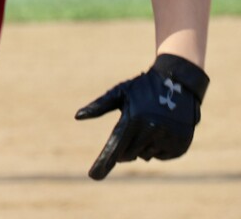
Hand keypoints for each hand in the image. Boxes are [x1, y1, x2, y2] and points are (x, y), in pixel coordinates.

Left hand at [75, 54, 208, 179]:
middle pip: (128, 155)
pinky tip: (161, 129)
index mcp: (134, 118)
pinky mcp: (180, 145)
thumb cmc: (141, 87)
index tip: (93, 176)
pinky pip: (161, 156)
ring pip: (144, 156)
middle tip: (131, 127)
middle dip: (125, 147)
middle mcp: (151, 130)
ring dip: (141, 146)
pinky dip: (157, 147)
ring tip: (149, 123)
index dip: (104, 162)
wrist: (176, 82)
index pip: (115, 146)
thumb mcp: (119, 93)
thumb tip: (77, 116)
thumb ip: (98, 106)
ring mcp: (168, 139)